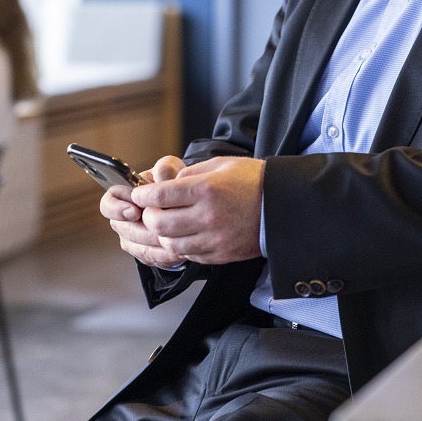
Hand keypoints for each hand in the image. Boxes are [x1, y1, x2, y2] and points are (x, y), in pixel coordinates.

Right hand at [101, 156, 184, 268]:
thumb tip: (161, 178)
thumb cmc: (172, 181)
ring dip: (157, 244)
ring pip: (139, 248)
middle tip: (161, 227)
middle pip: (124, 230)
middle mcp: (124, 219)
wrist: (187, 201)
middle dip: (143, 229)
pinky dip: (166, 256)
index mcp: (122, 195)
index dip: (117, 209)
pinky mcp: (146, 253)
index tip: (134, 211)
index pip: (107, 204)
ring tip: (174, 237)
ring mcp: (133, 237)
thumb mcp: (171, 168)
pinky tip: (179, 248)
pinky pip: (152, 259)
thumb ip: (165, 168)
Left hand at [131, 156, 263, 265]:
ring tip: (168, 223)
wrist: (282, 207)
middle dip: (149, 216)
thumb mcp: (220, 165)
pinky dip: (181, 246)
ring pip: (170, 244)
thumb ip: (190, 174)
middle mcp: (207, 216)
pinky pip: (189, 255)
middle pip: (159, 223)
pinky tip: (186, 234)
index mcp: (206, 189)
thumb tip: (167, 184)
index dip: (142, 195)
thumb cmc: (253, 181)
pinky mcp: (220, 254)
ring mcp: (213, 238)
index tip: (139, 194)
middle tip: (151, 210)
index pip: (158, 195)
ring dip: (164, 233)